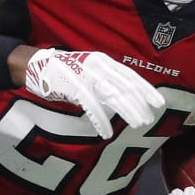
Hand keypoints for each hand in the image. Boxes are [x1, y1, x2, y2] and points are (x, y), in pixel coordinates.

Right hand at [23, 48, 165, 138]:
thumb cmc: (64, 72)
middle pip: (125, 87)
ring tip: (138, 124)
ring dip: (127, 111)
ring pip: (113, 95)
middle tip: (149, 119)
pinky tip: (107, 133)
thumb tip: (126, 98)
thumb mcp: (89, 70)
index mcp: (104, 61)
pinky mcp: (73, 87)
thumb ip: (106, 80)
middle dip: (139, 104)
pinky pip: (92, 106)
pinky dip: (101, 120)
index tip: (158, 103)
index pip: (130, 76)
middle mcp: (98, 66)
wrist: (36, 65)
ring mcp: (86, 75)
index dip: (145, 90)